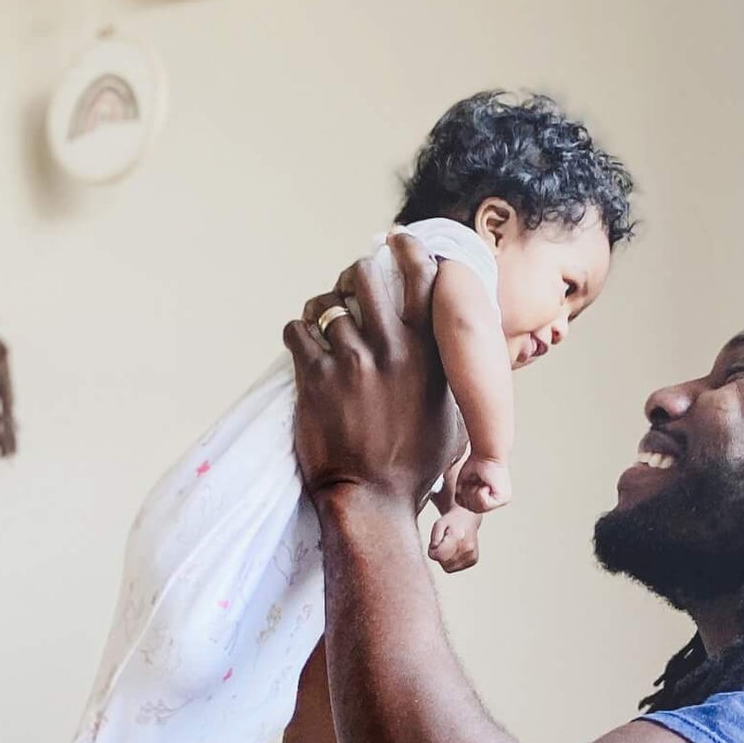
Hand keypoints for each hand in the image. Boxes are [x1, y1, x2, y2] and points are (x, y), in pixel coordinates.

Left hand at [284, 233, 466, 516]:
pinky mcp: (316, 379)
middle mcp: (393, 350)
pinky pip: (297, 331)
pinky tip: (302, 345)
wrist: (371, 500)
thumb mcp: (446, 413)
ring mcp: (353, 362)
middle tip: (345, 291)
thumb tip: (439, 345)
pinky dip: (297, 333)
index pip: (422, 278)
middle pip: (365, 277)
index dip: (407, 250)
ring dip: (319, 309)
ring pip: (326, 303)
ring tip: (319, 322)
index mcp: (429, 354)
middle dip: (351, 276)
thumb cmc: (412, 464)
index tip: (396, 242)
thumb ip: (440, 372)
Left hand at [428, 509, 481, 573]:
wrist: (467, 519)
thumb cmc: (450, 522)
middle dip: (439, 555)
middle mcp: (468, 547)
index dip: (432, 551)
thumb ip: (434, 538)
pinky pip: (454, 568)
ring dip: (444, 559)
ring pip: (448, 568)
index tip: (434, 543)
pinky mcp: (473, 560)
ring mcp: (472, 555)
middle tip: (442, 543)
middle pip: (443, 563)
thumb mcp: (438, 524)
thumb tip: (434, 550)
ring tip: (449, 546)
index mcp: (458, 537)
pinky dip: (451, 561)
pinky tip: (454, 550)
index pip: (439, 555)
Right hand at [455, 455, 509, 514]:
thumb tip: (464, 503)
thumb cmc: (477, 463)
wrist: (488, 453)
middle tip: (475, 481)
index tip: (471, 482)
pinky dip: (480, 493)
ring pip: (478, 508)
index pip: (471, 507)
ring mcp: (501, 500)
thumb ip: (466, 497)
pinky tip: (484, 484)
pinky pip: (484, 505)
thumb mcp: (466, 483)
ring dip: (473, 493)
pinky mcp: (503, 498)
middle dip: (468, 494)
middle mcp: (497, 500)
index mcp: (490, 496)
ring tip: (479, 482)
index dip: (465, 495)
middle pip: (474, 509)